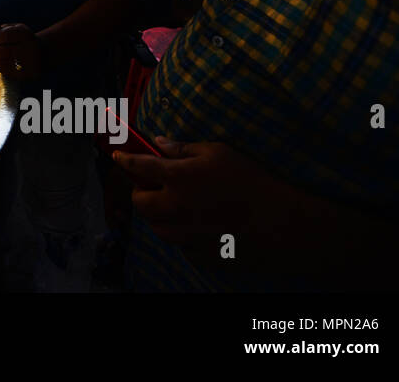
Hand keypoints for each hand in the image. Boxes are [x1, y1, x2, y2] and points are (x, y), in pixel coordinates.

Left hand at [0, 20, 43, 81]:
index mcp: (26, 36)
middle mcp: (30, 50)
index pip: (6, 36)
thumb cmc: (22, 39)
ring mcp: (30, 64)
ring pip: (5, 63)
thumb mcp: (15, 30)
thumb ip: (2, 28)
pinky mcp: (27, 75)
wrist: (41, 54)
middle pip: (4, 51)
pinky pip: (8, 72)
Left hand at [113, 139, 293, 247]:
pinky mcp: (196, 255)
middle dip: (141, 192)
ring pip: (156, 226)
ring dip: (159, 215)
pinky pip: (178, 244)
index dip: (125, 160)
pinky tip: (199, 226)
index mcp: (177, 178)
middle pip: (139, 203)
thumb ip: (183, 148)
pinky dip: (181, 234)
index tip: (118, 157)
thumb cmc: (250, 182)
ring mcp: (183, 235)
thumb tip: (159, 143)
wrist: (279, 224)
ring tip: (178, 206)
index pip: (138, 167)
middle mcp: (174, 208)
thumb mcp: (218, 153)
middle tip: (155, 186)